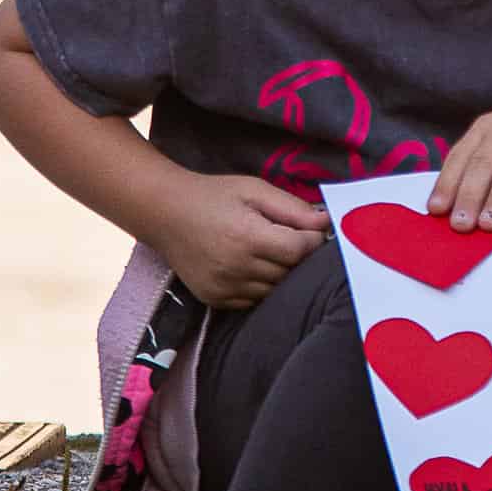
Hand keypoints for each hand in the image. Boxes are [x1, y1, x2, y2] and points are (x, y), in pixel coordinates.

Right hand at [158, 172, 330, 308]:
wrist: (164, 213)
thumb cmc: (214, 195)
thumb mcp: (255, 190)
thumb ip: (292, 208)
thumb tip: (327, 223)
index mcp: (248, 237)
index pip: (300, 251)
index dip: (312, 240)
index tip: (309, 230)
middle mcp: (236, 267)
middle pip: (290, 272)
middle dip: (296, 256)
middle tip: (287, 239)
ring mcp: (224, 287)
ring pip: (275, 290)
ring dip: (279, 274)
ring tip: (267, 251)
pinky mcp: (215, 299)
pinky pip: (254, 300)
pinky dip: (260, 286)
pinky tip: (251, 266)